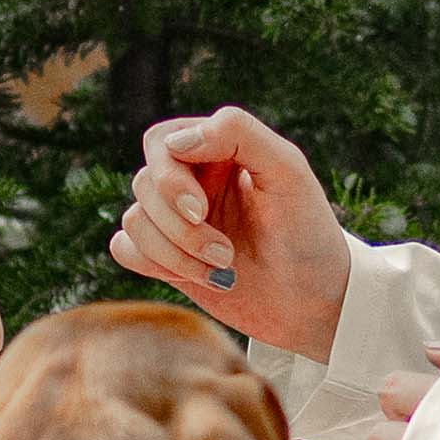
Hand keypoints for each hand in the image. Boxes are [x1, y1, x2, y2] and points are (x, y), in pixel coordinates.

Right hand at [111, 105, 352, 361]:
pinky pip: (124, 247)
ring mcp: (176, 219)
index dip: (170, 177)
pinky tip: (199, 277)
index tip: (202, 210)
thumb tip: (175, 143)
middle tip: (225, 253)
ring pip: (134, 219)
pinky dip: (154, 263)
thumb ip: (238, 135)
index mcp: (219, 150)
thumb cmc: (309, 234)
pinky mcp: (165, 257)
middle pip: (145, 183)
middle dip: (179, 226)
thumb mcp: (288, 172)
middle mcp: (194, 180)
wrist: (314, 304)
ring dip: (175, 252)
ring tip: (224, 269)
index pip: (162, 141)